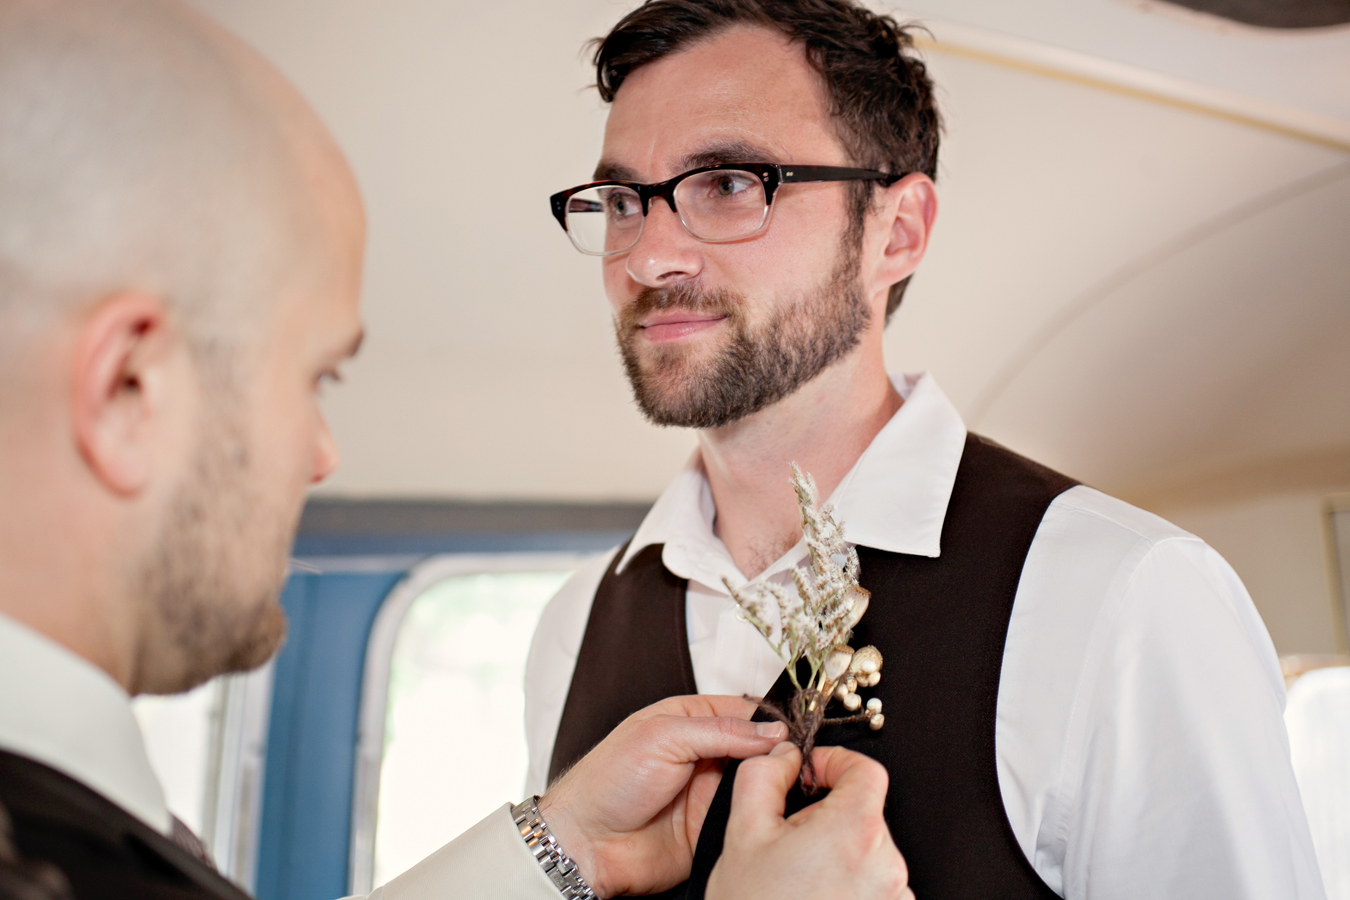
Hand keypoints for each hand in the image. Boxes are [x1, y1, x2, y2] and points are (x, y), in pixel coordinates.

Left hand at [537, 694, 787, 897]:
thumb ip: (720, 731)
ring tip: (798, 783)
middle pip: (758, 747)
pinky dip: (763, 814)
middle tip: (807, 759)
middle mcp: (704, 754)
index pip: (743, 711)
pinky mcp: (713, 828)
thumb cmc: (608, 781)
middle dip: (781, 752)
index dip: (772, 718)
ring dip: (775, 783)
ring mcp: (710, 792)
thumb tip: (771, 731)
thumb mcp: (663, 736)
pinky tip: (776, 812)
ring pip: (759, 783)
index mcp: (689, 720)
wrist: (587, 843)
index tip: (801, 728)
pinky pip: (748, 818)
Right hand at [708, 742, 912, 899]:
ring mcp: (893, 896)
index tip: (812, 773)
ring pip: (867, 850)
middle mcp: (885, 863)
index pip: (867, 769)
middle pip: (865, 812)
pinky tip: (813, 896)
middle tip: (790, 836)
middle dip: (828, 813)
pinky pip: (873, 884)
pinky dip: (847, 881)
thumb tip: (782, 755)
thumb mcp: (743, 832)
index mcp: (854, 830)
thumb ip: (763, 776)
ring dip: (837, 850)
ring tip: (797, 876)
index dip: (836, 761)